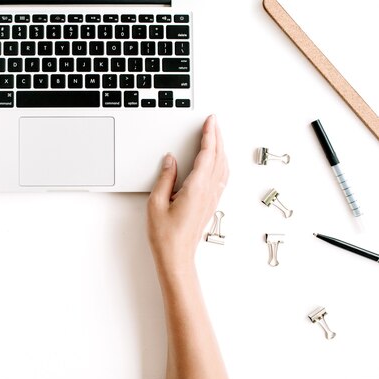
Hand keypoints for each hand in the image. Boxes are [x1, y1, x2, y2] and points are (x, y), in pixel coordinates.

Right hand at [147, 115, 228, 272]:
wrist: (177, 257)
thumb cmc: (165, 235)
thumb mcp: (156, 202)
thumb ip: (165, 178)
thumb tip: (170, 160)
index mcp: (196, 188)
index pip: (207, 154)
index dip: (209, 135)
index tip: (210, 121)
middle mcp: (208, 191)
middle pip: (219, 157)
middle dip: (217, 137)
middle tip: (214, 122)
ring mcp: (212, 198)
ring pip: (223, 167)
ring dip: (221, 149)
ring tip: (215, 136)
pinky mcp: (210, 203)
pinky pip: (221, 177)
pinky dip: (221, 162)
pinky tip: (217, 161)